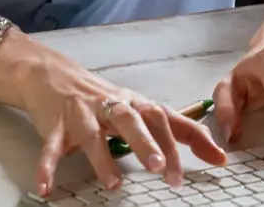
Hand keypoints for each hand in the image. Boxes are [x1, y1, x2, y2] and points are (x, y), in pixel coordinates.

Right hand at [19, 53, 226, 198]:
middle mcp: (109, 106)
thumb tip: (218, 154)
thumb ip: (175, 131)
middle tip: (159, 168)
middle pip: (131, 119)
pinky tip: (45, 187)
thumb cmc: (102, 100)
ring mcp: (80, 114)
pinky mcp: (55, 125)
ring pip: (92, 134)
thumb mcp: (139, 111)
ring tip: (114, 185)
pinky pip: (52, 146)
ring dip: (102, 159)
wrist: (51, 76)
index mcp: (133, 103)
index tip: (213, 159)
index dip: (188, 136)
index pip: (164, 116)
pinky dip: (47, 167)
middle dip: (146, 142)